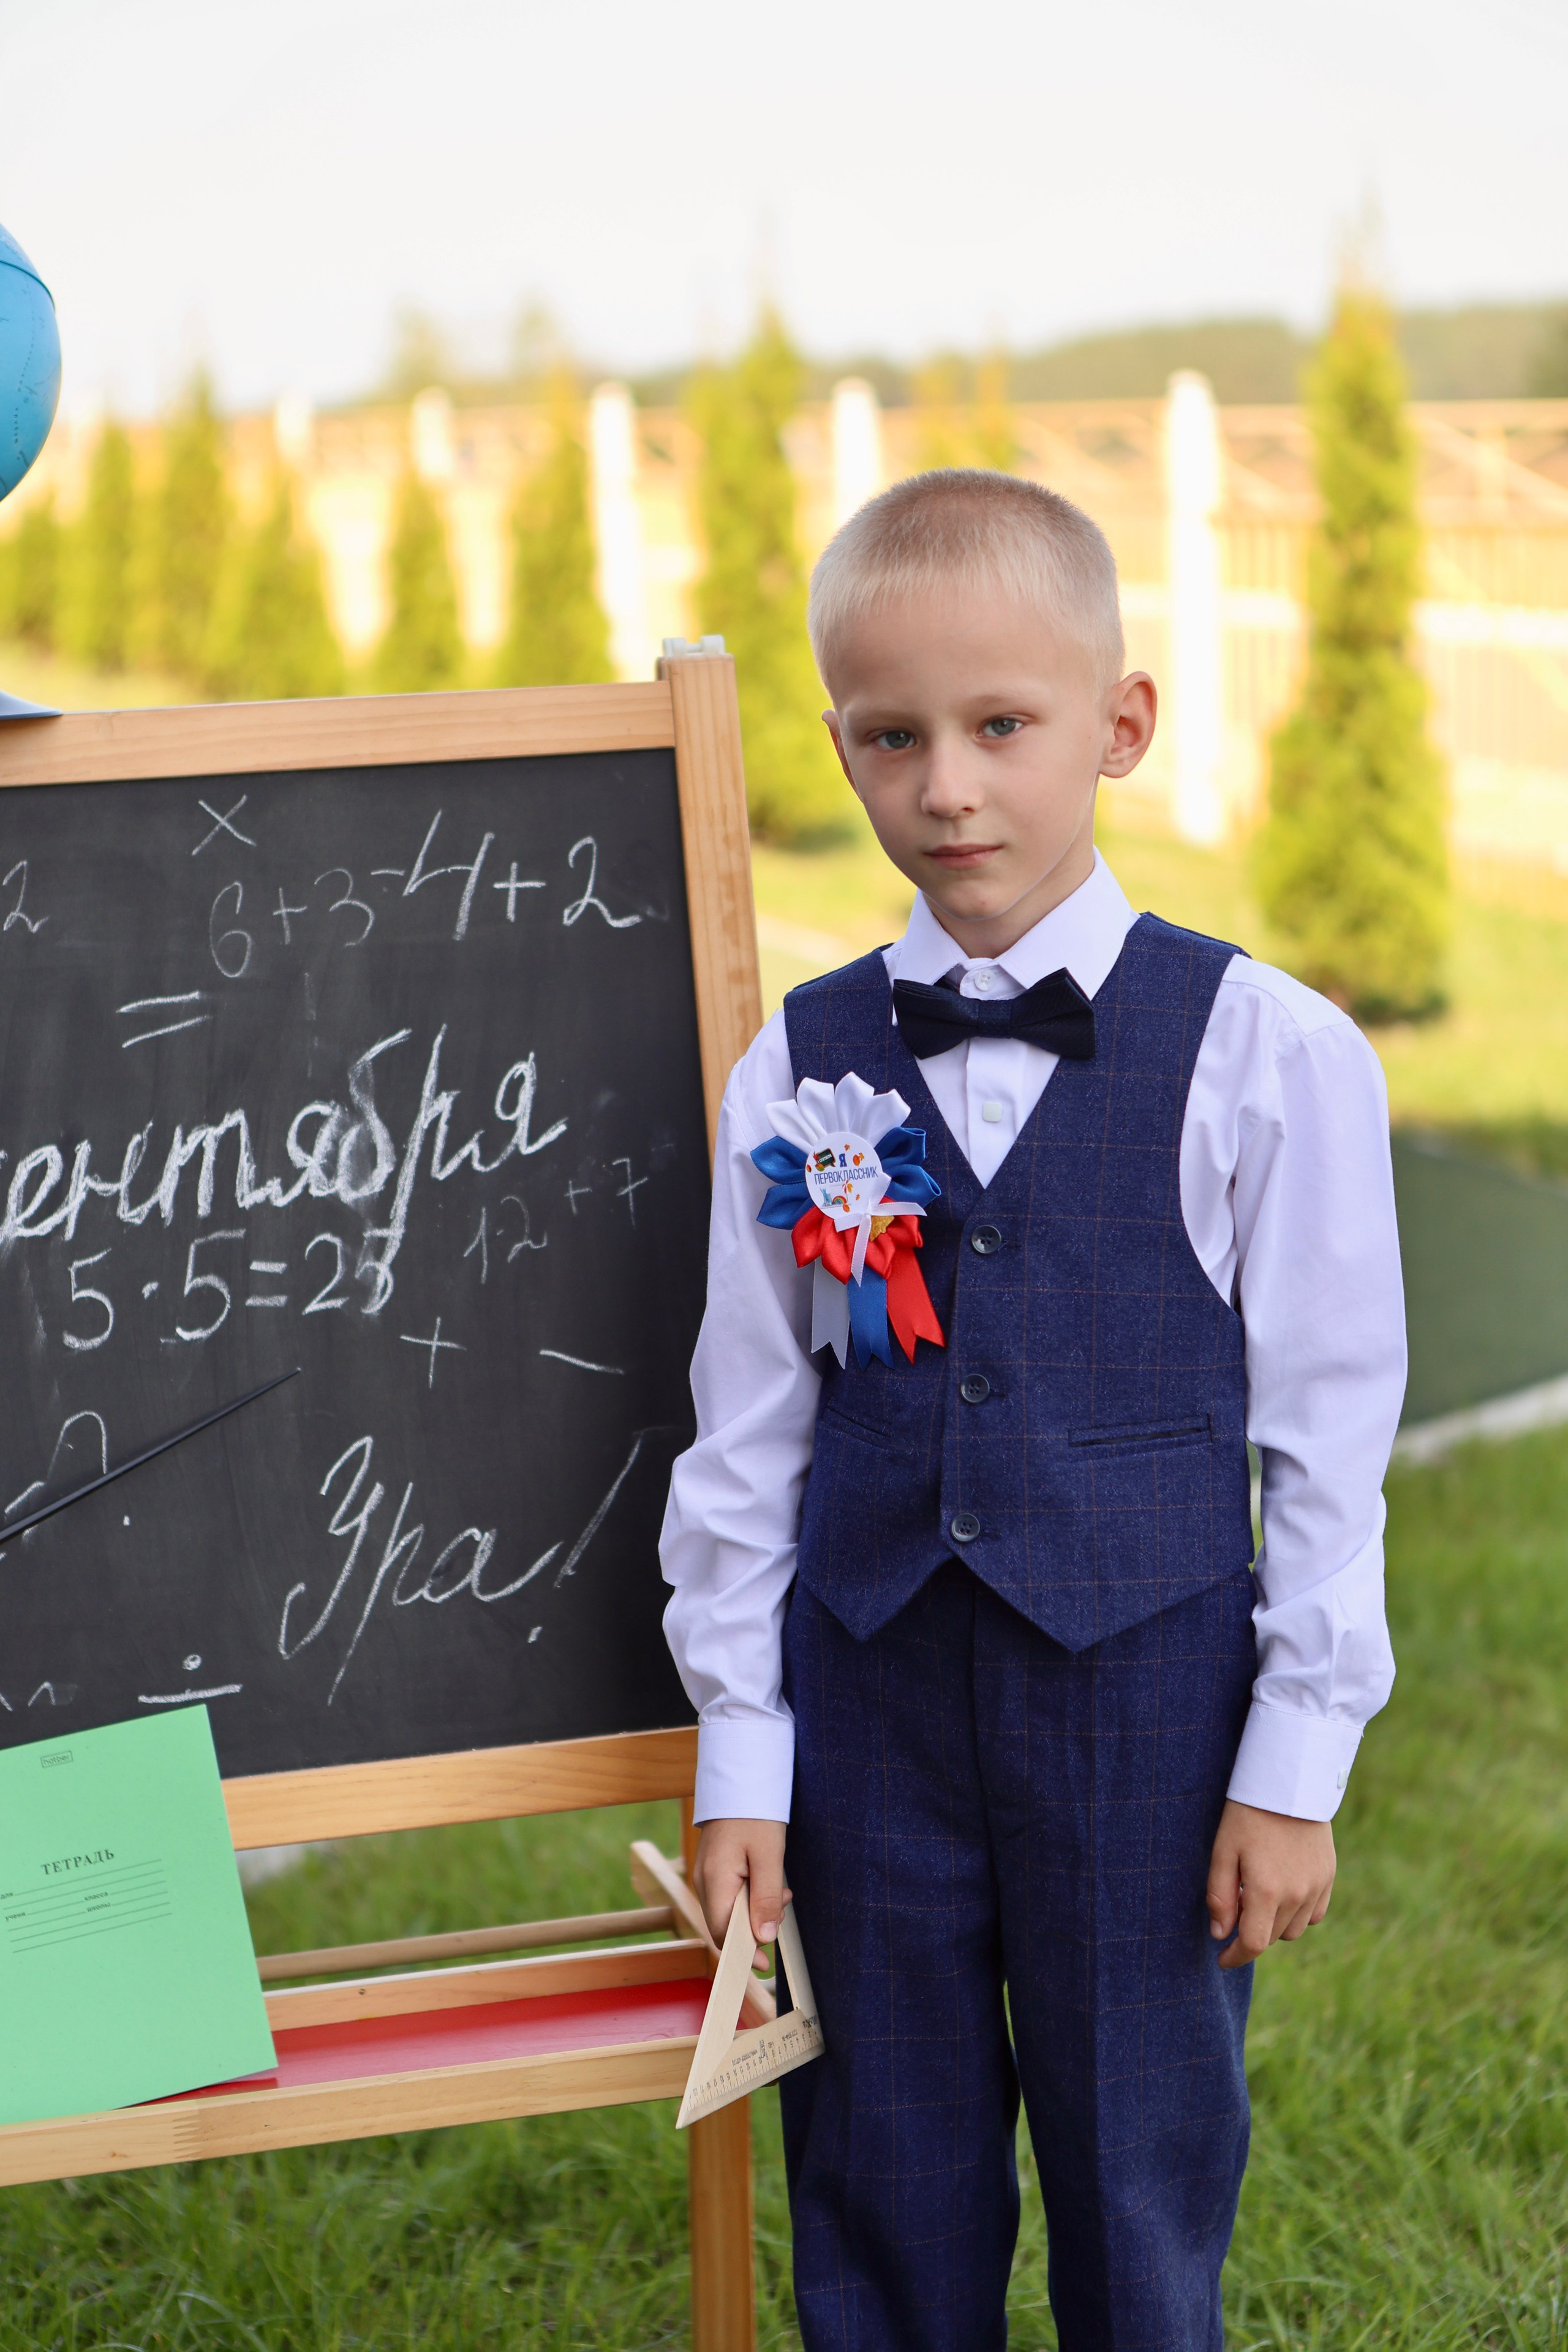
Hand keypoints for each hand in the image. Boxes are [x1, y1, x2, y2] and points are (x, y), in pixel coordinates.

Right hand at [692, 1817, 788, 1969]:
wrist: (740, 1782)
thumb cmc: (755, 1815)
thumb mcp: (769, 1856)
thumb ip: (766, 1898)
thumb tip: (764, 1938)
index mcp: (714, 1881)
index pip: (722, 1933)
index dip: (744, 1952)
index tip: (766, 1964)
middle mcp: (703, 1882)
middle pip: (725, 1925)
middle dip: (756, 1926)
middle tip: (784, 1905)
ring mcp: (705, 1876)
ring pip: (728, 1911)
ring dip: (756, 1910)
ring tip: (780, 1890)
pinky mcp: (713, 1870)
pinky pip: (729, 1896)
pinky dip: (749, 1897)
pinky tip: (767, 1883)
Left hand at [1206, 1799, 1335, 1969]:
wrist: (1288, 1783)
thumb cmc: (1248, 1814)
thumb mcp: (1223, 1851)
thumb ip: (1220, 1896)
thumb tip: (1220, 1934)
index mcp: (1267, 1891)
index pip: (1254, 1944)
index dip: (1235, 1957)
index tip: (1222, 1958)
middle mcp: (1297, 1895)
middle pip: (1272, 1937)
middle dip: (1251, 1931)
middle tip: (1236, 1905)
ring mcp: (1317, 1887)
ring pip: (1294, 1929)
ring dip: (1275, 1923)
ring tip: (1259, 1894)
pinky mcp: (1329, 1876)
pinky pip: (1315, 1913)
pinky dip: (1298, 1913)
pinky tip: (1283, 1891)